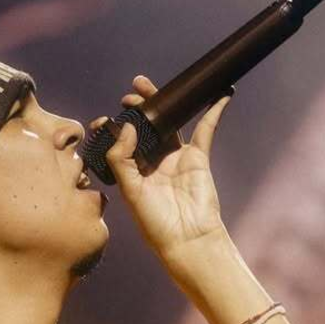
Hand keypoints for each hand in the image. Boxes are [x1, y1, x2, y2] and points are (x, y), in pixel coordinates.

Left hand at [90, 74, 233, 260]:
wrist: (188, 239)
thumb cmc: (155, 224)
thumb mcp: (130, 191)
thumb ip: (122, 159)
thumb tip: (126, 127)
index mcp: (133, 171)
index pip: (121, 142)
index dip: (113, 128)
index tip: (105, 119)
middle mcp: (153, 162)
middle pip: (145, 127)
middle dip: (137, 108)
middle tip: (130, 93)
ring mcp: (176, 158)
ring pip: (170, 123)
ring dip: (164, 103)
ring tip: (146, 84)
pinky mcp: (198, 159)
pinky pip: (206, 130)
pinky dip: (213, 112)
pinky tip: (219, 95)